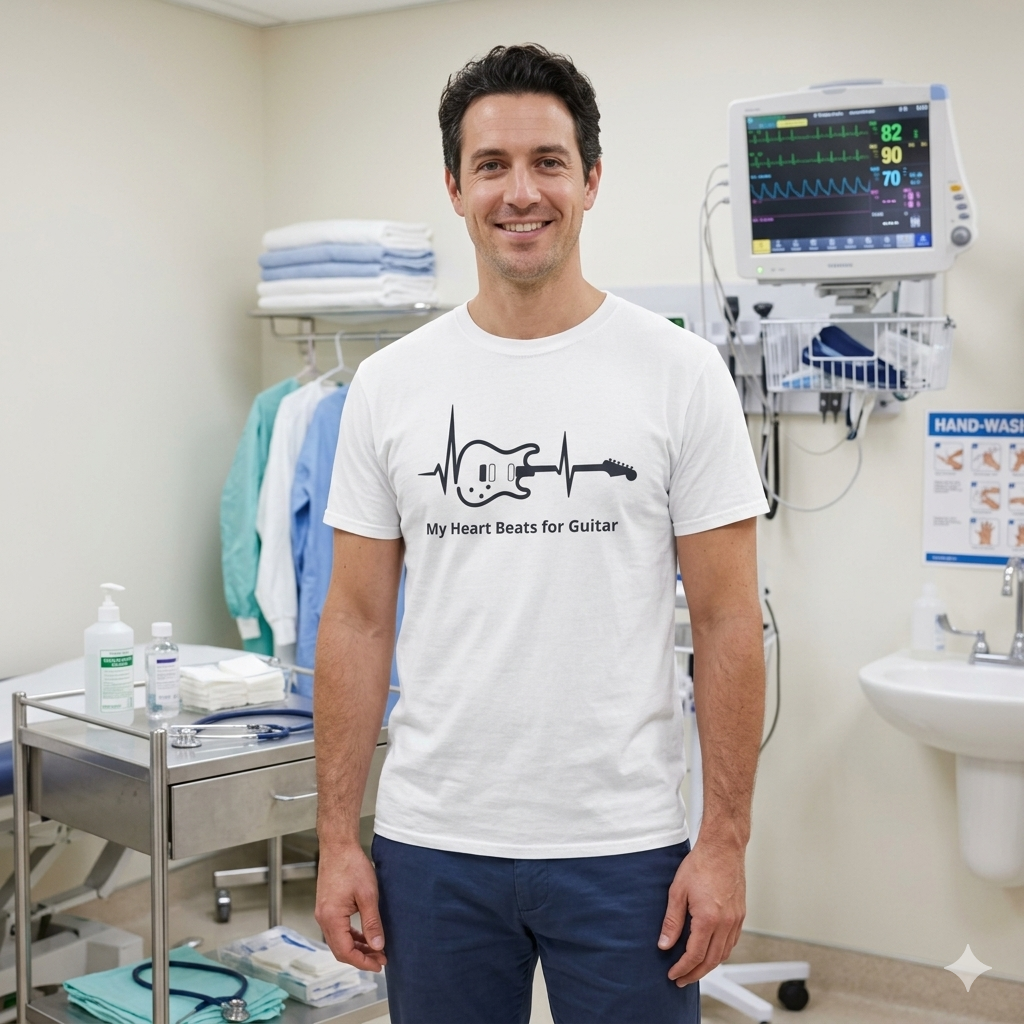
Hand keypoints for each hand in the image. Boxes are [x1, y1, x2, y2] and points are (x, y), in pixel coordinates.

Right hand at [314, 842, 386, 971]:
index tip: (379, 964)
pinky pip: (338, 930)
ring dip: (357, 947)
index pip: (345, 952)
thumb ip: (372, 923)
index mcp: (331, 918)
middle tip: (381, 959)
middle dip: (361, 957)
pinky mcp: (327, 907)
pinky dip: (351, 936)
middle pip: (340, 950)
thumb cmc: (352, 866)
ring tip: (377, 950)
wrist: (338, 846)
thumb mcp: (368, 896)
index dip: (363, 962)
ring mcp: (323, 913)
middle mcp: (323, 919)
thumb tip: (378, 946)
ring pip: (339, 941)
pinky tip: (365, 937)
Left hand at [658, 840, 745, 985]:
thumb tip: (664, 944)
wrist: (722, 848)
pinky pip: (732, 942)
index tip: (673, 975)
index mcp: (708, 919)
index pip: (694, 955)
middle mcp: (725, 923)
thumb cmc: (700, 864)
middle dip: (695, 974)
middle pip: (711, 961)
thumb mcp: (677, 891)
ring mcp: (736, 920)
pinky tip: (710, 951)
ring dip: (708, 966)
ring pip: (724, 954)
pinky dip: (720, 952)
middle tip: (681, 979)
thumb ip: (672, 921)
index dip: (682, 968)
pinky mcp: (740, 915)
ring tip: (693, 969)